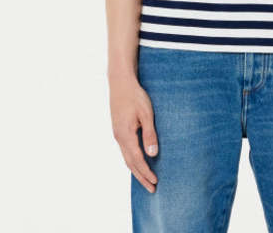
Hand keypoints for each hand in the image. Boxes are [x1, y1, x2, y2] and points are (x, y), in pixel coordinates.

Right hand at [108, 74, 159, 192]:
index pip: (137, 160)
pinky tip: (138, 161)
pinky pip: (125, 150)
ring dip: (136, 170)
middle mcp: (119, 137)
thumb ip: (149, 134)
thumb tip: (153, 155)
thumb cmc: (135, 96)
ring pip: (126, 158)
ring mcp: (117, 134)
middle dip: (141, 177)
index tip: (156, 183)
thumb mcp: (146, 114)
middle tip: (152, 189)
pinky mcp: (118, 129)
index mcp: (126, 135)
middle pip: (130, 163)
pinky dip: (132, 160)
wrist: (120, 83)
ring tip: (146, 180)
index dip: (146, 172)